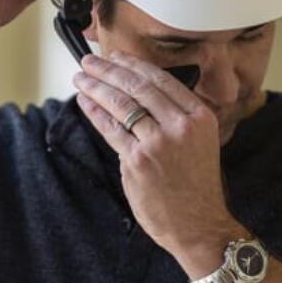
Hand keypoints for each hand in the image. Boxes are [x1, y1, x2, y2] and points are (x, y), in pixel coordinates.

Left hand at [73, 52, 242, 260]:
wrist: (199, 226)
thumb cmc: (196, 187)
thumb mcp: (200, 143)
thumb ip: (177, 118)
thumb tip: (141, 96)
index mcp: (200, 117)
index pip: (161, 80)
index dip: (134, 65)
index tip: (116, 56)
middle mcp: (181, 126)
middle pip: (138, 87)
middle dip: (109, 70)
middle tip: (90, 61)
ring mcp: (158, 143)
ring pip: (121, 105)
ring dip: (96, 87)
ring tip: (81, 78)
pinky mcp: (137, 161)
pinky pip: (111, 129)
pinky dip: (95, 113)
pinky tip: (85, 103)